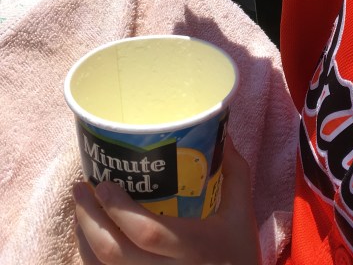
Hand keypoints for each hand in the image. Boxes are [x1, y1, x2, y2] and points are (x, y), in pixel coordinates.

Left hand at [73, 137, 261, 264]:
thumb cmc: (238, 257)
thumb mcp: (241, 215)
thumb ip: (233, 173)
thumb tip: (220, 133)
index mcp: (192, 248)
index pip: (146, 232)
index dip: (118, 209)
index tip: (103, 184)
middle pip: (113, 251)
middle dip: (89, 218)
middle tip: (80, 187)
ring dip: (84, 237)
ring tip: (80, 209)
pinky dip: (89, 258)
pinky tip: (88, 238)